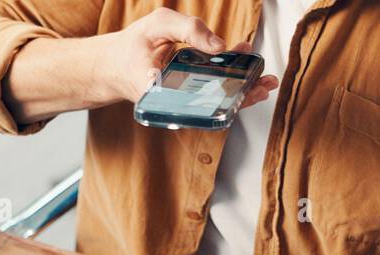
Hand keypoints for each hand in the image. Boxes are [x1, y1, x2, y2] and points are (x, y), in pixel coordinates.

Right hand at [89, 9, 278, 106]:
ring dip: (241, 93)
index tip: (242, 84)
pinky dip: (230, 85)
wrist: (115, 65)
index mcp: (160, 91)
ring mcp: (180, 105)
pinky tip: (247, 73)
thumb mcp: (158, 24)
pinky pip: (210, 96)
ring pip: (215, 104)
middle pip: (212, 105)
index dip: (223, 93)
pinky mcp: (186, 100)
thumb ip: (189, 29)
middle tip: (263, 84)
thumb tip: (220, 46)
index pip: (198, 98)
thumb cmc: (133, 46)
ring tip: (264, 83)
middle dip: (241, 95)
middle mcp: (173, 104)